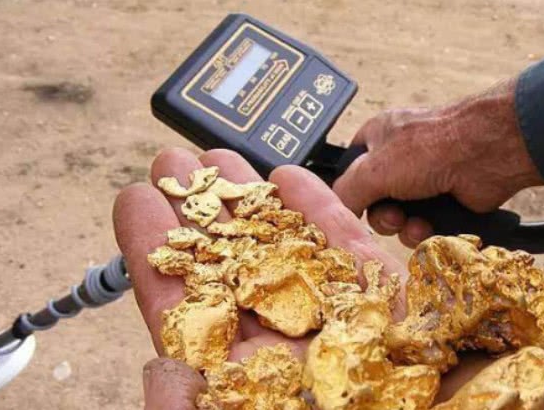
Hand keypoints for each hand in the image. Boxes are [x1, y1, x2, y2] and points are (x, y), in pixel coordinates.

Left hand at [112, 148, 543, 409]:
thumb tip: (156, 374)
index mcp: (267, 394)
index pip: (194, 322)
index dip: (159, 263)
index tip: (134, 203)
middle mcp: (305, 361)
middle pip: (237, 276)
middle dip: (202, 217)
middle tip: (172, 161)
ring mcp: (357, 329)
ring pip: (292, 254)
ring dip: (255, 204)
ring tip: (222, 157)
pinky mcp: (409, 309)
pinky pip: (356, 254)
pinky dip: (326, 214)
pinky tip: (297, 177)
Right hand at [333, 79, 543, 247]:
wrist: (488, 154)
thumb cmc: (431, 146)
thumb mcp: (373, 169)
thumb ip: (346, 191)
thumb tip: (334, 211)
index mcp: (377, 137)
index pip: (349, 168)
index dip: (349, 190)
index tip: (351, 206)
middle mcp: (399, 159)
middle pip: (372, 201)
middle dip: (381, 216)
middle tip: (391, 216)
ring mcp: (423, 181)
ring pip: (396, 219)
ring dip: (402, 227)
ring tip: (414, 222)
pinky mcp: (442, 202)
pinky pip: (421, 227)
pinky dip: (422, 231)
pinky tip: (430, 226)